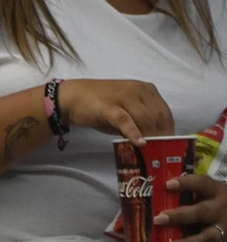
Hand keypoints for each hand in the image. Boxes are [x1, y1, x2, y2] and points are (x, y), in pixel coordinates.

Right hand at [56, 79, 174, 145]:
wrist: (73, 97)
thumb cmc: (100, 105)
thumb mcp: (125, 110)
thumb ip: (140, 121)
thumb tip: (153, 140)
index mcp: (146, 89)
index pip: (165, 112)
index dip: (169, 129)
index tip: (170, 145)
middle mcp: (138, 90)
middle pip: (157, 116)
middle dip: (161, 135)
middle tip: (161, 152)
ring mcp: (124, 97)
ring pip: (145, 119)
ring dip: (150, 136)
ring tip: (151, 151)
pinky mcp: (109, 107)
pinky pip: (126, 121)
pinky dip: (134, 133)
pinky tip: (140, 143)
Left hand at [155, 173, 226, 241]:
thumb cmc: (217, 204)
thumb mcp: (210, 194)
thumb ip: (189, 194)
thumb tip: (151, 195)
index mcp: (217, 192)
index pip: (202, 184)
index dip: (186, 183)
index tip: (167, 184)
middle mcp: (222, 211)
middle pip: (202, 213)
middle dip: (180, 216)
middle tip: (158, 219)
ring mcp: (225, 231)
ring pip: (207, 238)